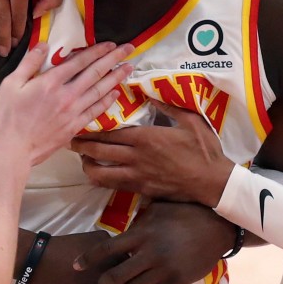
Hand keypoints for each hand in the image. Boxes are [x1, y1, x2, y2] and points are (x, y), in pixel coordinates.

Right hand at [0, 43, 133, 165]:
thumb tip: (43, 44)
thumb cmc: (6, 117)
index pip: (79, 61)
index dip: (96, 51)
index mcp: (50, 82)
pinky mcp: (75, 127)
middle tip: (129, 49)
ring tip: (128, 68)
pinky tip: (115, 93)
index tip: (110, 44)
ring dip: (116, 78)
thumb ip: (29, 63)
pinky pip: (96, 111)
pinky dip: (107, 101)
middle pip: (95, 73)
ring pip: (100, 91)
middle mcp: (67, 95)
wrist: (12, 151)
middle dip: (113, 59)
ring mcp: (73, 112)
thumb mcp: (10, 85)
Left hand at [71, 100, 234, 207]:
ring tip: (83, 159)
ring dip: (88, 166)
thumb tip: (150, 93)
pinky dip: (102, 180)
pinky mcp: (141, 190)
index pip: (110, 133)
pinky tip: (99, 174)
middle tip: (70, 141)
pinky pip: (114, 186)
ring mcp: (137, 176)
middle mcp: (136, 158)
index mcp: (147, 138)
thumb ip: (169, 106)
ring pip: (101, 174)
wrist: (212, 182)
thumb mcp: (191, 121)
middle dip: (81, 147)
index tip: (79, 124)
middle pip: (99, 153)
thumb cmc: (204, 150)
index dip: (91, 130)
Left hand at [71, 201, 237, 283]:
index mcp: (142, 234)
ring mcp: (163, 271)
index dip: (88, 258)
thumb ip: (138, 221)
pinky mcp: (176, 283)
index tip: (76, 265)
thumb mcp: (158, 209)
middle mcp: (150, 254)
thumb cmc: (185, 213)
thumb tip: (120, 228)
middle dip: (104, 282)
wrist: (217, 227)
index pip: (107, 249)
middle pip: (115, 277)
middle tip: (102, 283)